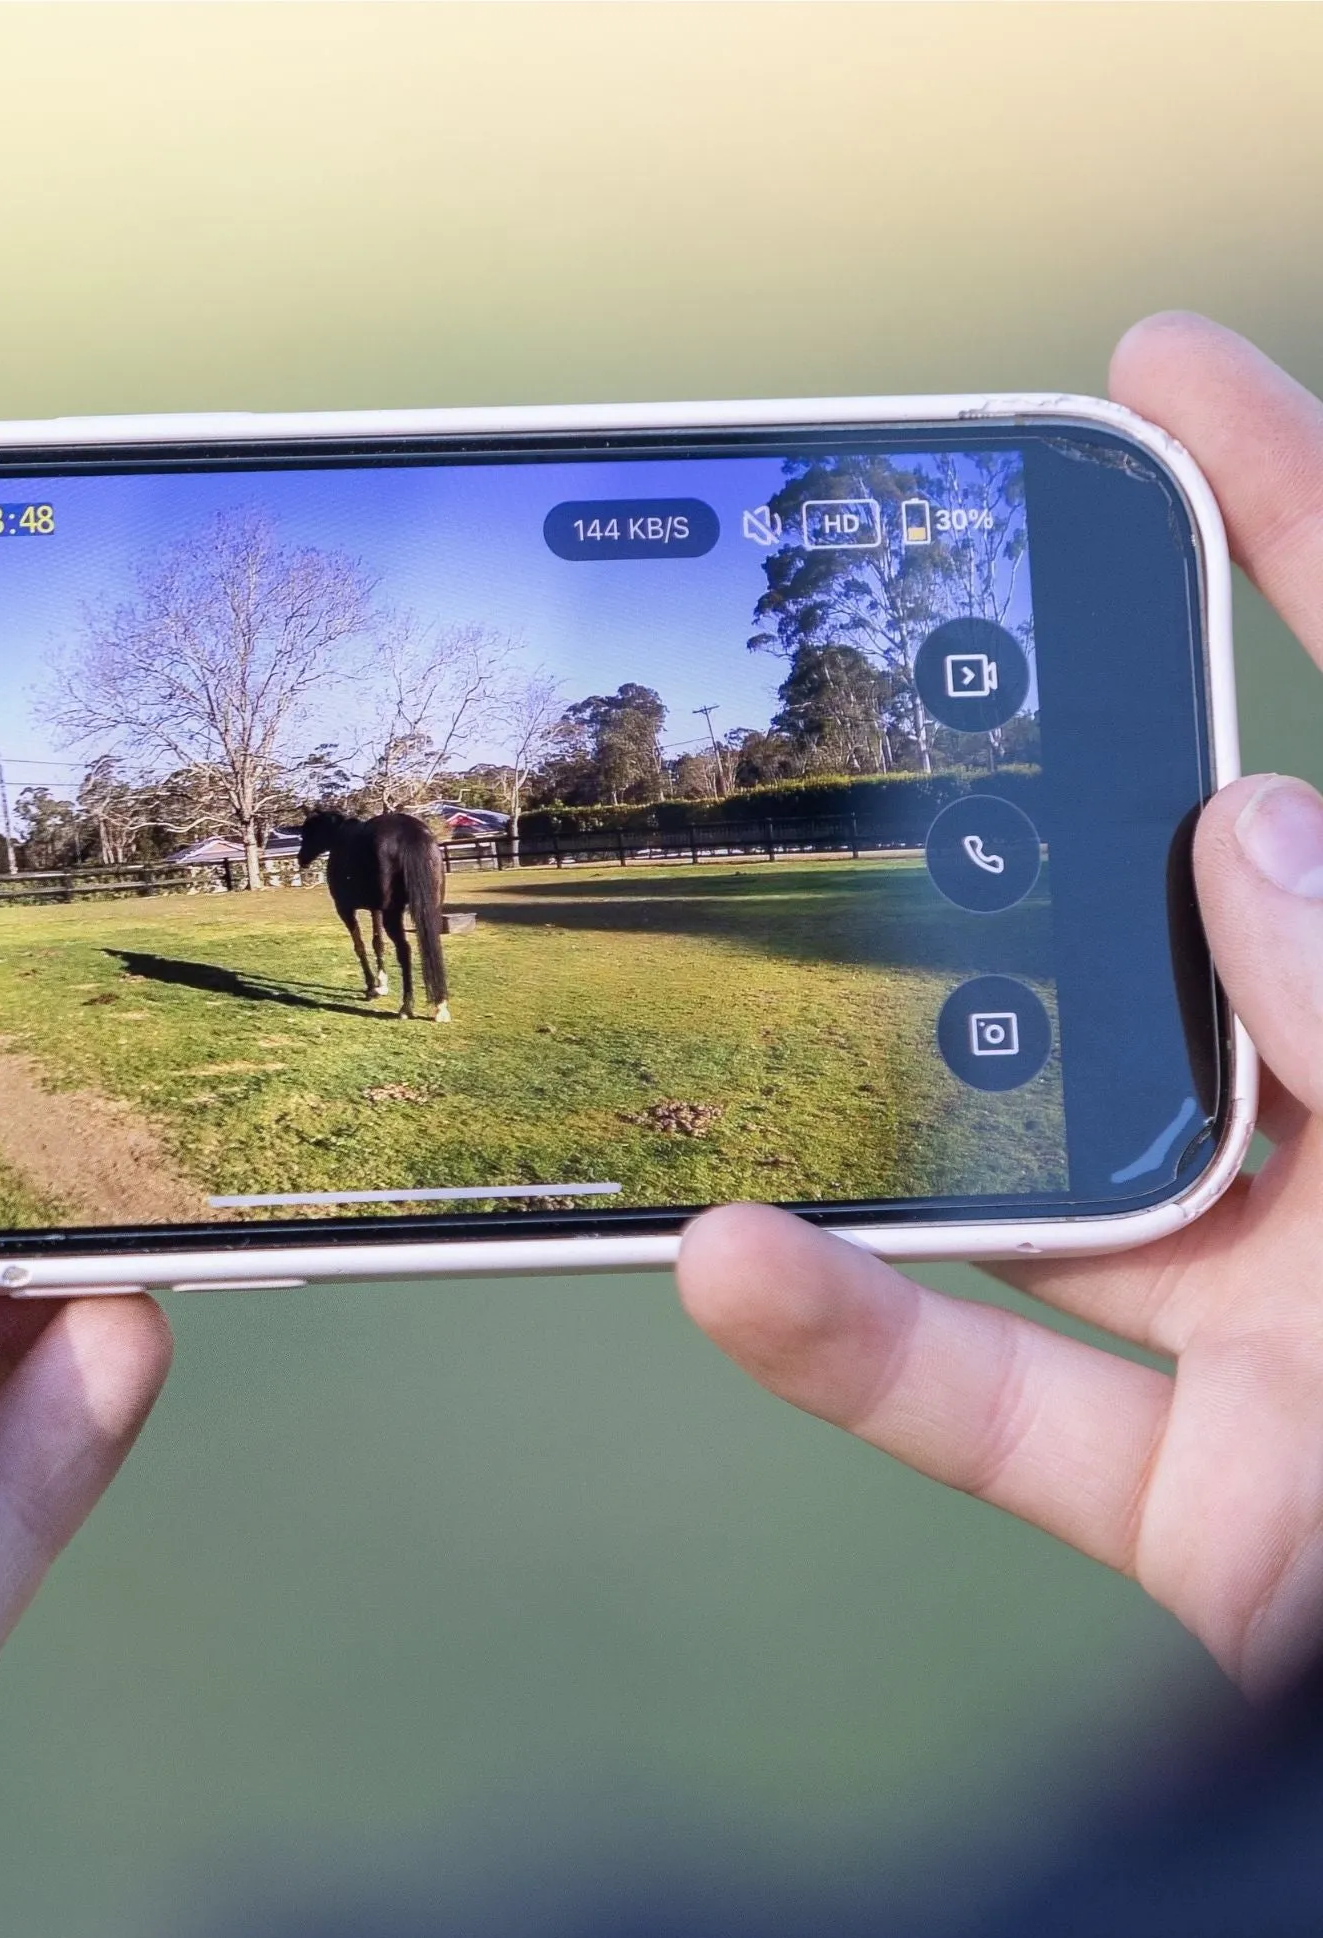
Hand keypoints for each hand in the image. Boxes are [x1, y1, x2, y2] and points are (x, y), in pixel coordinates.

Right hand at [681, 314, 1322, 1699]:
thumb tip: (1246, 828)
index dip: (1293, 517)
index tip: (1148, 376)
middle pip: (1200, 924)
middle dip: (1055, 802)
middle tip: (893, 697)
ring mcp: (1290, 1323)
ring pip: (1065, 1173)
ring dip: (913, 1100)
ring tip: (779, 1010)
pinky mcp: (1200, 1500)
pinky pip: (1003, 1407)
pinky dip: (861, 1346)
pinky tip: (731, 1270)